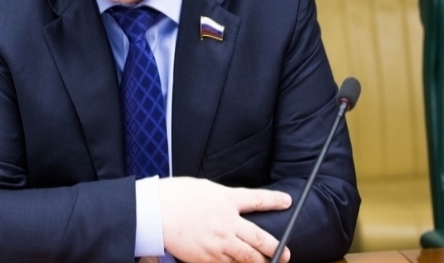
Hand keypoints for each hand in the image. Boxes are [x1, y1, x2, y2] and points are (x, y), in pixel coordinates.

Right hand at [158, 177, 291, 262]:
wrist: (156, 212)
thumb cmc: (175, 196)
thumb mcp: (204, 188)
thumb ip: (221, 198)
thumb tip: (230, 204)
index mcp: (227, 200)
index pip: (258, 199)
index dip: (276, 201)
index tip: (287, 202)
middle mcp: (228, 222)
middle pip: (260, 239)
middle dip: (276, 248)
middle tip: (286, 254)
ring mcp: (219, 243)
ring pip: (247, 258)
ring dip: (259, 262)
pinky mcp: (207, 258)